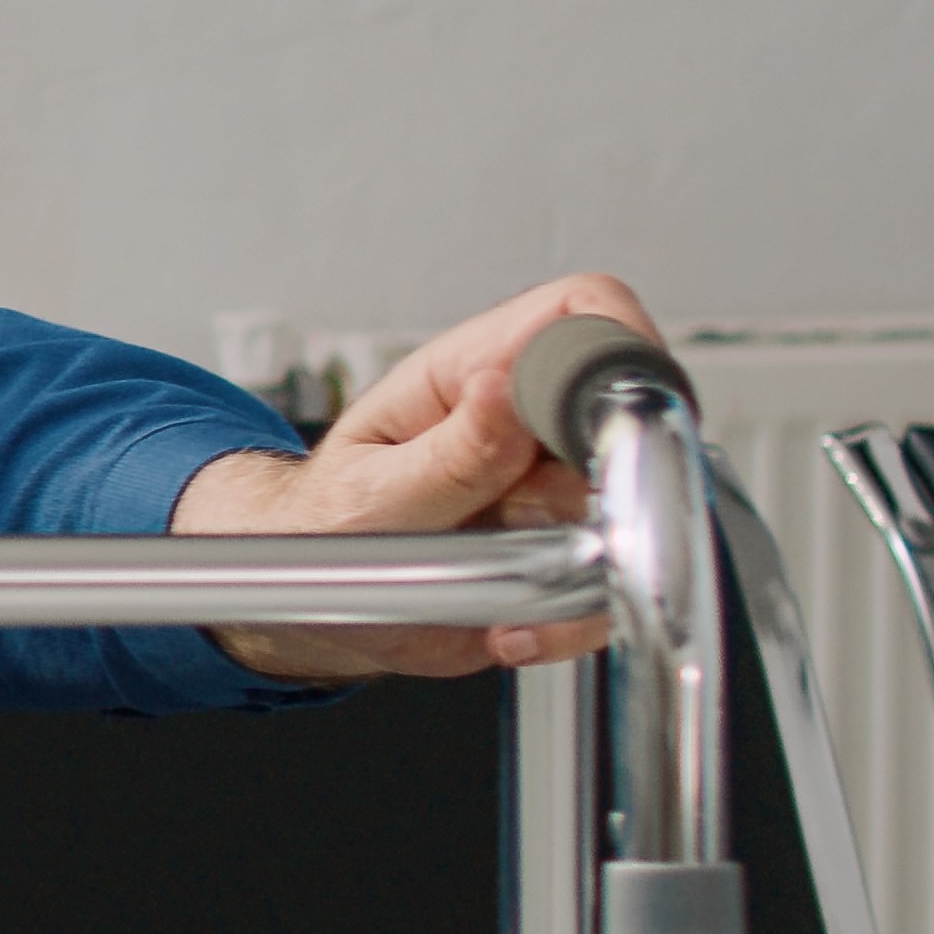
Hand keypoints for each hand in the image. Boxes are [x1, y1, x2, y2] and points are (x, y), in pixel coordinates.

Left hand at [174, 271, 671, 681]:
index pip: (580, 310)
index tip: (606, 421)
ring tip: (494, 577)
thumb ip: (447, 452)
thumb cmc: (323, 523)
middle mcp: (524, 423)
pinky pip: (608, 582)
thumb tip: (500, 387)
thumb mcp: (371, 491)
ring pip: (626, 510)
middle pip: (623, 420)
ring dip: (575, 561)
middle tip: (531, 527)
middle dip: (597, 485)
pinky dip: (569, 618)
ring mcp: (553, 487)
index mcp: (470, 371)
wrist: (307, 600)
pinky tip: (507, 623)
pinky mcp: (567, 549)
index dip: (616, 349)